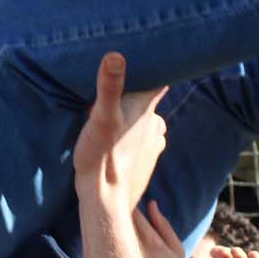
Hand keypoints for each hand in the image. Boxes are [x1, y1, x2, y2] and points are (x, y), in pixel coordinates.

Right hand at [73, 53, 167, 211]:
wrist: (105, 201)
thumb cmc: (100, 156)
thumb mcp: (100, 118)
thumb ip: (109, 87)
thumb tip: (116, 55)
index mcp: (147, 109)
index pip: (158, 79)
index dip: (153, 67)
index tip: (143, 56)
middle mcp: (156, 124)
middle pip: (148, 100)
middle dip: (133, 95)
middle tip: (112, 90)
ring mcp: (154, 145)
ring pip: (144, 121)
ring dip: (131, 117)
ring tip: (112, 115)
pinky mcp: (148, 161)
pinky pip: (141, 140)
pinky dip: (131, 136)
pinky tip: (116, 140)